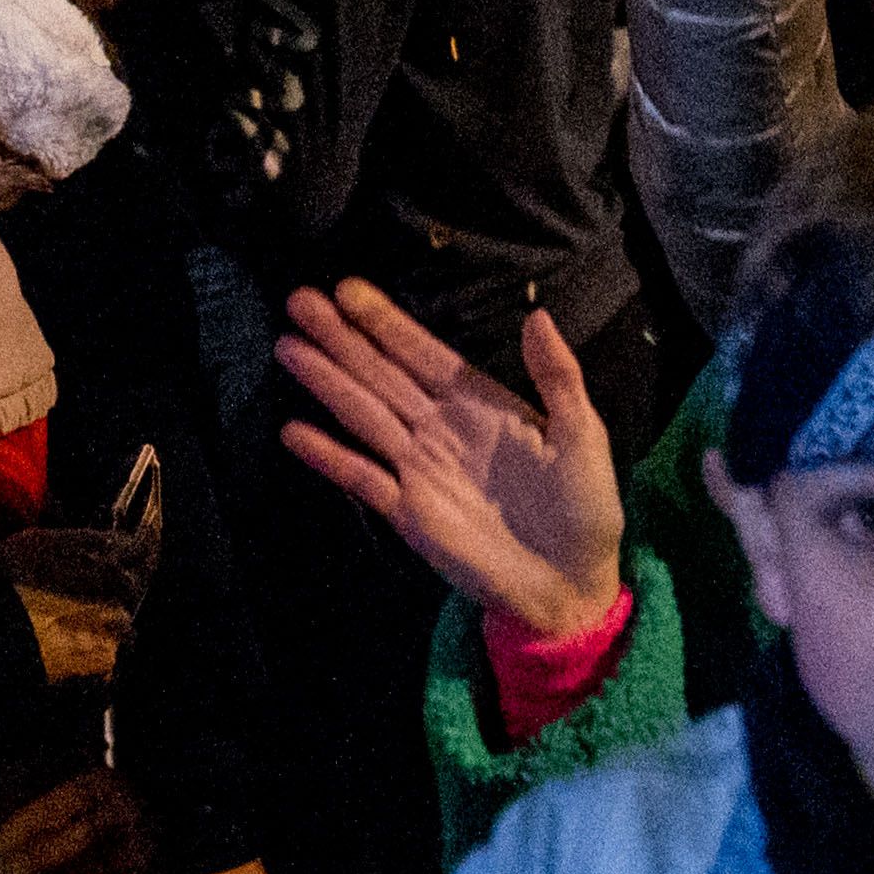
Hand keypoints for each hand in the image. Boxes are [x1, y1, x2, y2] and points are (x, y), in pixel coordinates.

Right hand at [274, 284, 624, 641]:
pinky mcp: (409, 514)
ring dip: (327, 382)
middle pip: (383, 375)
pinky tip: (294, 432)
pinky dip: (330, 457)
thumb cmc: (585, 507)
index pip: (424, 354)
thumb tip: (536, 315)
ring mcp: (420, 470)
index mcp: (482, 405)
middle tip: (299, 300)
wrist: (572, 584)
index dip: (387, 323)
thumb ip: (557, 377)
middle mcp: (442, 429)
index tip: (348, 289)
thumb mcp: (583, 434)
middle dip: (342, 339)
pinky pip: (363, 479)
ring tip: (289, 348)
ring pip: (365, 415)